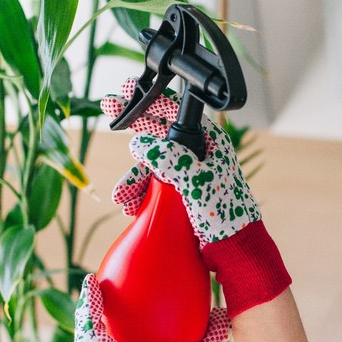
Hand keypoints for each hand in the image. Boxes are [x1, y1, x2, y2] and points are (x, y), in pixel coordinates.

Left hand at [74, 274, 229, 341]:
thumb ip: (89, 314)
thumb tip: (90, 279)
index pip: (134, 322)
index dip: (140, 301)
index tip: (145, 278)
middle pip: (166, 326)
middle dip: (173, 306)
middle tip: (179, 279)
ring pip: (194, 334)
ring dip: (202, 315)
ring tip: (207, 287)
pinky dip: (219, 329)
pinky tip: (222, 309)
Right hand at [101, 78, 260, 246]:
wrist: (232, 250)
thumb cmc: (224, 214)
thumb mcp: (195, 180)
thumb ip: (168, 159)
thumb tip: (138, 144)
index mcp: (209, 142)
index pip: (176, 112)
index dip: (151, 99)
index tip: (128, 90)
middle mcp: (198, 154)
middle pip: (158, 134)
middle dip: (134, 133)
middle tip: (110, 110)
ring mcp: (187, 174)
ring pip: (150, 165)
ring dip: (134, 179)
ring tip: (125, 196)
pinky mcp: (179, 194)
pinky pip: (151, 186)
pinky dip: (139, 194)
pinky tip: (132, 206)